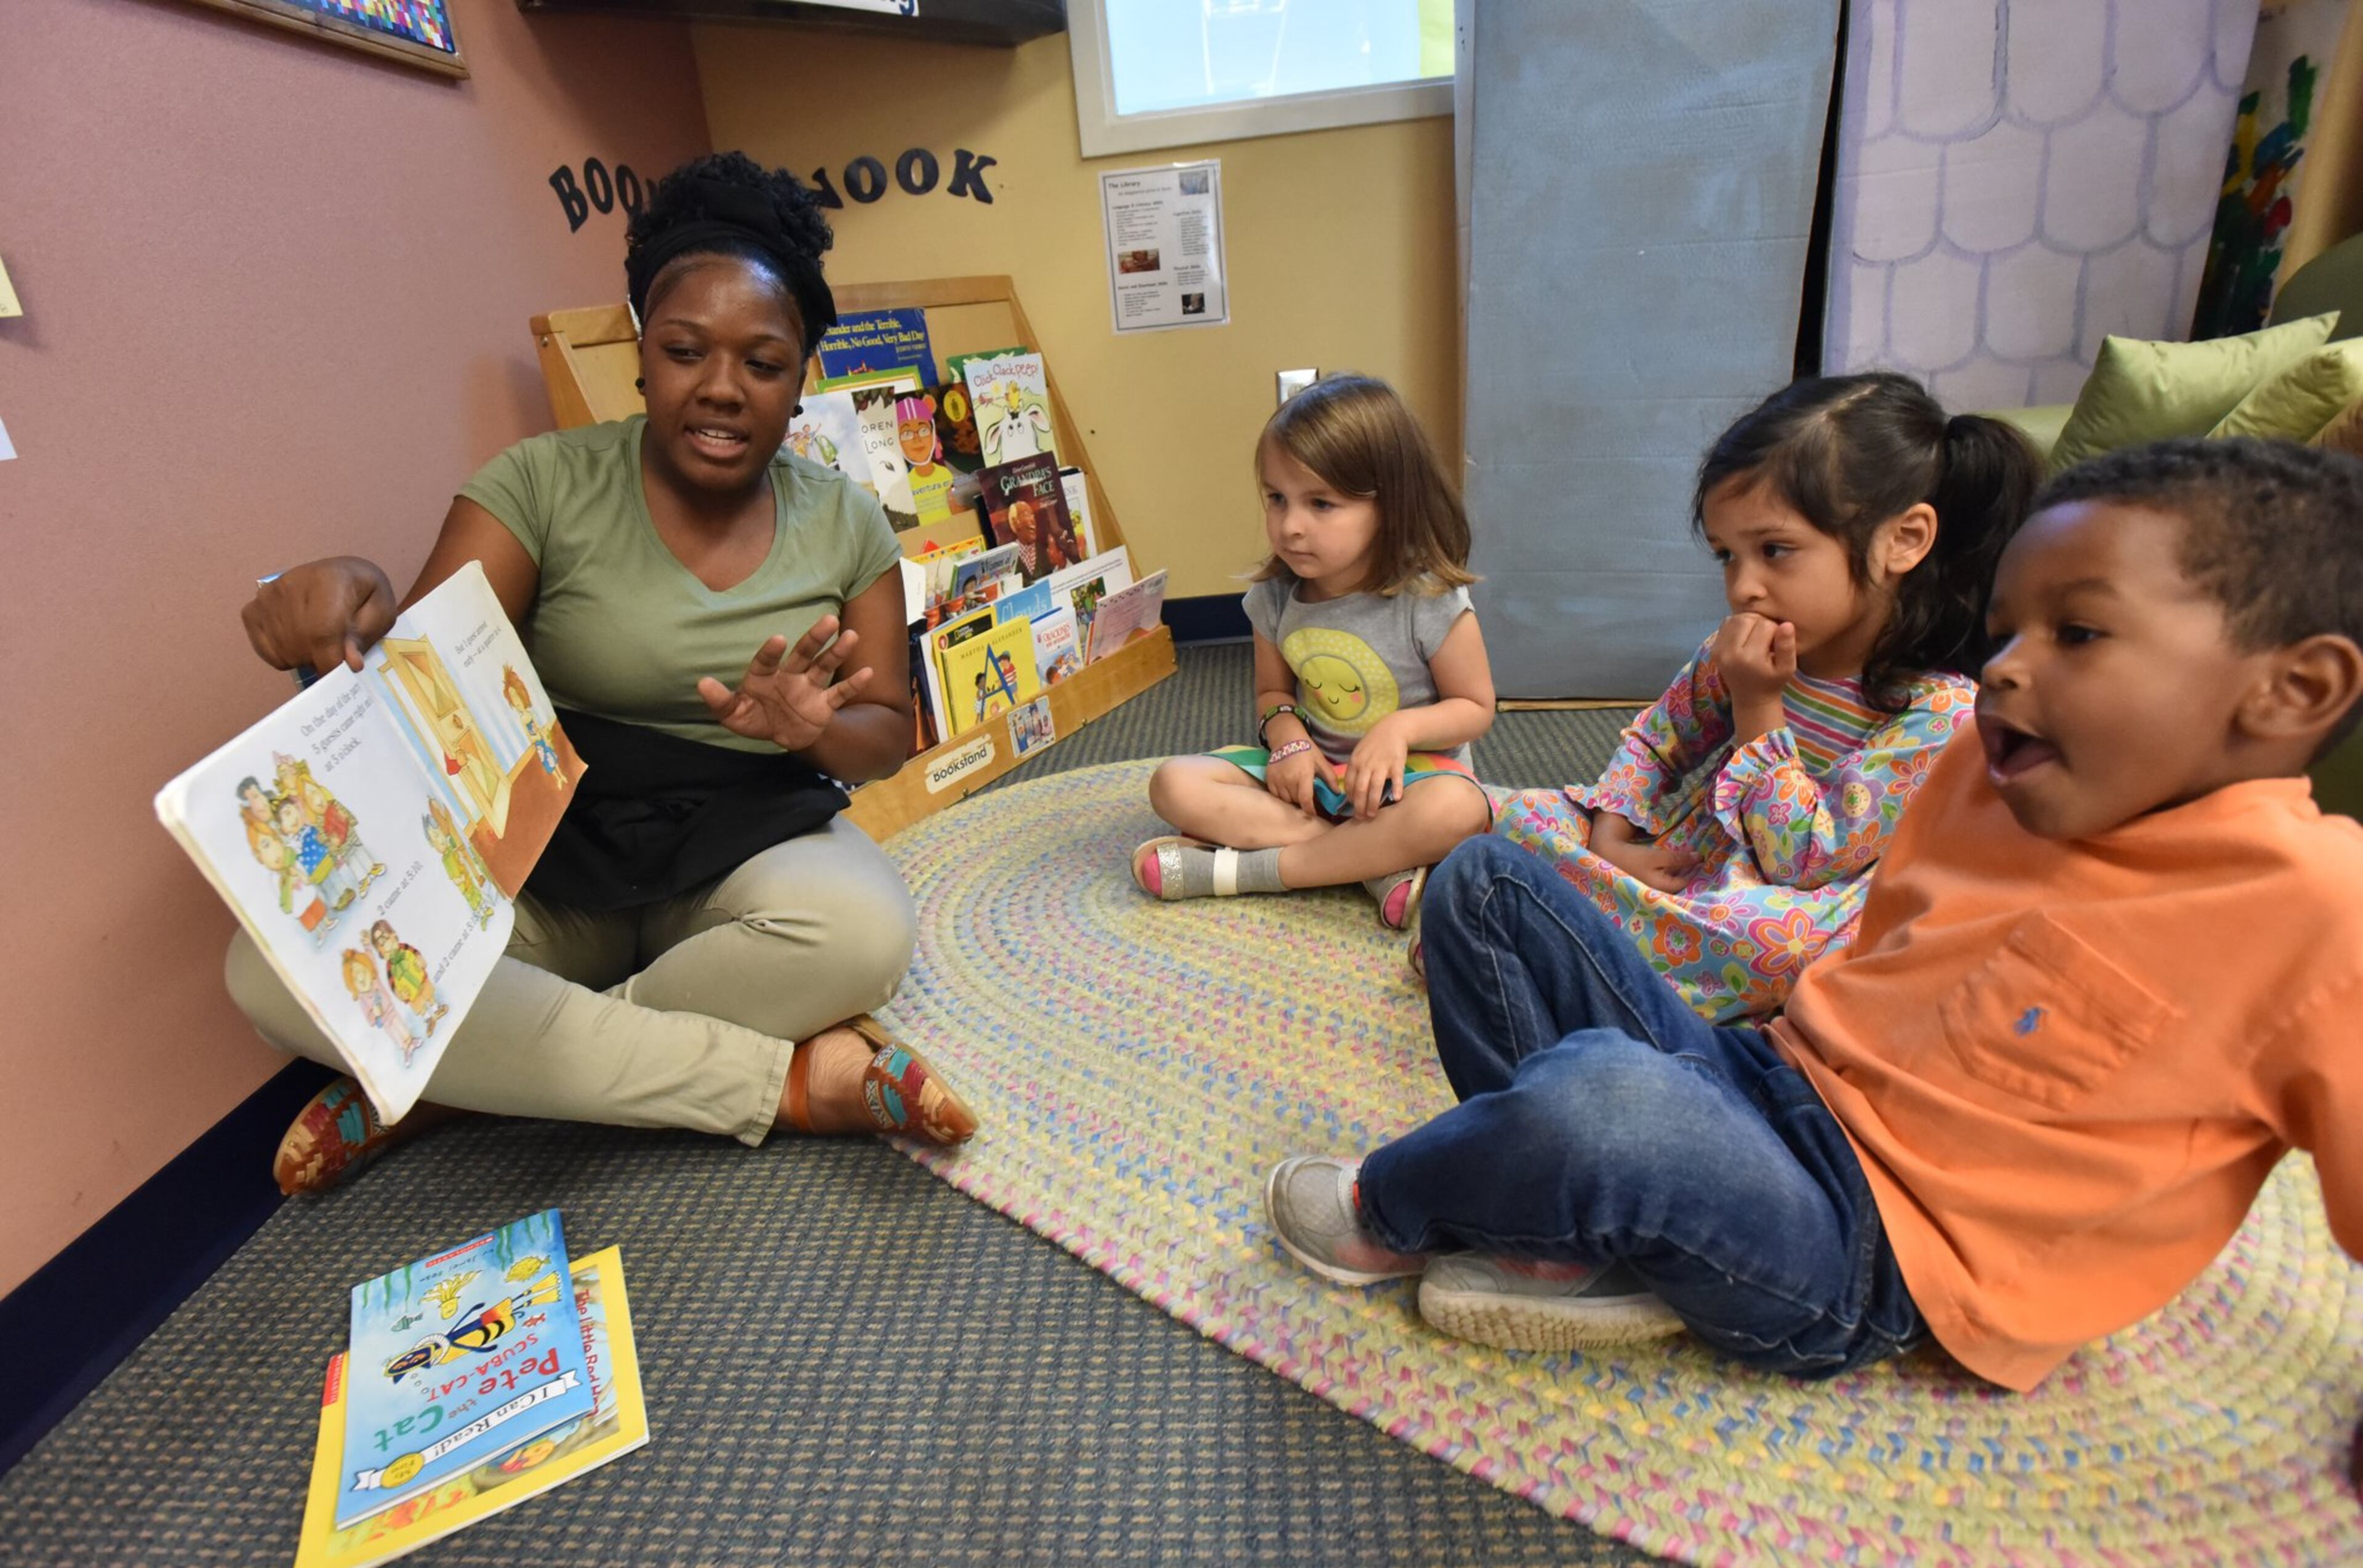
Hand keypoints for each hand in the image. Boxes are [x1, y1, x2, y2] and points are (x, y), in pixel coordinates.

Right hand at [240, 557, 398, 673]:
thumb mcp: (380, 612)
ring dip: (307, 658)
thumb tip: (349, 663)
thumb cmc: (364, 594)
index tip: (343, 675)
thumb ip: (364, 636)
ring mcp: (266, 598)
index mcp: (327, 580)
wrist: (340, 575)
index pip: (322, 631)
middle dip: (324, 660)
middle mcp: (289, 585)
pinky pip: (268, 653)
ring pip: (285, 652)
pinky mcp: (251, 611)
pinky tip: (301, 638)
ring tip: (322, 639)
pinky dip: (287, 656)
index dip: (332, 661)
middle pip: (301, 644)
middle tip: (338, 649)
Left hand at [697, 616, 872, 752]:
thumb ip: (720, 700)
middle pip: (804, 653)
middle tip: (829, 619)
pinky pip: (840, 693)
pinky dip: (853, 684)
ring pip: (825, 667)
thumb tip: (702, 684)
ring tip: (851, 635)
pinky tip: (867, 672)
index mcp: (764, 675)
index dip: (771, 651)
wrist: (781, 735)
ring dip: (837, 652)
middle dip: (815, 637)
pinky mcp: (824, 704)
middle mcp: (790, 676)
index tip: (779, 639)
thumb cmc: (754, 717)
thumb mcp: (733, 714)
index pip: (767, 660)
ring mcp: (809, 688)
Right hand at [1264, 743, 1324, 816]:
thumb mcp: (1321, 762)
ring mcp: (1277, 779)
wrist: (1287, 738)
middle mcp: (1289, 779)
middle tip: (1306, 796)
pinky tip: (1287, 789)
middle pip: (1296, 800)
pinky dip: (1282, 795)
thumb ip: (1330, 778)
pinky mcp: (1269, 778)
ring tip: (1297, 792)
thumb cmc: (1306, 750)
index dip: (1310, 810)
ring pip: (1285, 799)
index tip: (1313, 813)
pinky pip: (1275, 794)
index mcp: (1303, 775)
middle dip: (1302, 801)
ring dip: (1292, 798)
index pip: (1305, 800)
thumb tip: (1338, 794)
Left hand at [1343, 717, 1410, 821]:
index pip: (1350, 784)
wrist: (1392, 729)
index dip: (1350, 799)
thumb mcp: (1359, 754)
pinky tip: (1396, 799)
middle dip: (1359, 806)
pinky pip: (1396, 778)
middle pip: (1360, 789)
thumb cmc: (1374, 744)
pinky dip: (1396, 788)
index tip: (1352, 809)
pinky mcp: (1396, 763)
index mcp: (1355, 762)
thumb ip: (1355, 770)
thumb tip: (1350, 791)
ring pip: (1375, 786)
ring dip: (1373, 802)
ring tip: (1372, 815)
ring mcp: (1382, 764)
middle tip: (1360, 818)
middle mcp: (1366, 764)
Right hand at [1588, 810, 1698, 893]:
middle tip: (1696, 859)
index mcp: (1662, 888)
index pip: (1685, 882)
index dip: (1695, 870)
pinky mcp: (1642, 880)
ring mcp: (1649, 887)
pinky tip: (1669, 863)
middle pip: (1677, 883)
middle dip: (1688, 872)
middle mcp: (1656, 891)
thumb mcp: (1657, 857)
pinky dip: (1668, 870)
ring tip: (1685, 859)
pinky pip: (1660, 877)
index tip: (1702, 860)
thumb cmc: (1631, 858)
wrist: (1604, 856)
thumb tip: (1699, 857)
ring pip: (1669, 880)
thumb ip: (1678, 858)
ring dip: (1678, 870)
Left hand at [1711, 612, 1797, 716]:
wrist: (1750, 697)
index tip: (1775, 643)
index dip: (1775, 630)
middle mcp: (1730, 653)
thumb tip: (1787, 624)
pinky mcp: (1713, 648)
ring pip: (1735, 618)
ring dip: (1749, 621)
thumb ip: (1787, 646)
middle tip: (1766, 637)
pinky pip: (1726, 624)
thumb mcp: (1787, 668)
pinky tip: (1745, 636)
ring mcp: (1718, 650)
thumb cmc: (1772, 682)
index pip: (1765, 625)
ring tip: (1756, 636)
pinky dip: (1737, 625)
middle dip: (1760, 622)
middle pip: (1747, 618)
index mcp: (1750, 658)